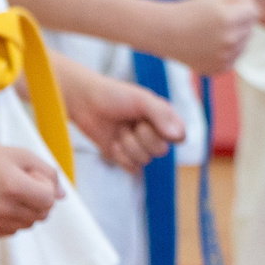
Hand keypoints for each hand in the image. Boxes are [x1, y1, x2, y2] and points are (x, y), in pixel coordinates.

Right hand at [0, 141, 61, 235]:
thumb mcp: (22, 156)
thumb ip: (48, 173)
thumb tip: (62, 197)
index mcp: (13, 187)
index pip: (48, 200)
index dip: (45, 187)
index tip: (30, 175)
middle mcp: (3, 208)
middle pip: (42, 214)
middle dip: (39, 199)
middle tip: (20, 183)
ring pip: (29, 224)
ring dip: (27, 210)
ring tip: (10, 192)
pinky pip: (14, 230)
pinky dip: (13, 218)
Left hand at [65, 76, 184, 172]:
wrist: (85, 103)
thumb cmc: (114, 96)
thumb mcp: (142, 99)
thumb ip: (161, 114)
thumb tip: (177, 137)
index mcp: (163, 118)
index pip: (179, 136)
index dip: (167, 134)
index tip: (150, 121)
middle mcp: (155, 134)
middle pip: (161, 151)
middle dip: (142, 138)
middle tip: (132, 123)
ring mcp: (140, 147)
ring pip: (145, 160)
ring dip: (128, 145)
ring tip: (120, 130)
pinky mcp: (126, 158)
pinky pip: (132, 168)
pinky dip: (121, 157)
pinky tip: (114, 143)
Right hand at [160, 0, 259, 75]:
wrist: (166, 33)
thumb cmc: (193, 10)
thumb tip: (258, 12)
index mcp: (229, 18)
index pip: (254, 12)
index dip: (243, 8)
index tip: (229, 9)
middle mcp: (229, 40)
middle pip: (250, 29)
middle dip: (239, 24)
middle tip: (217, 22)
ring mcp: (224, 57)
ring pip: (244, 45)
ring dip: (235, 39)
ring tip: (213, 34)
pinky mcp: (218, 69)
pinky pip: (234, 58)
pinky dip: (226, 53)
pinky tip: (210, 46)